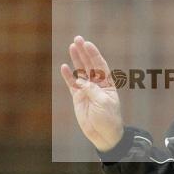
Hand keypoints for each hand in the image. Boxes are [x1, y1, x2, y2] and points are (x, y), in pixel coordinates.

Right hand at [60, 35, 124, 151]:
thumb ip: (93, 91)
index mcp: (107, 83)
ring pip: (80, 71)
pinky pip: (72, 84)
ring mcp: (87, 90)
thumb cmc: (109, 118)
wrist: (104, 135)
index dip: (94, 54)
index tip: (88, 44)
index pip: (100, 65)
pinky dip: (68, 76)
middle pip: (89, 64)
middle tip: (77, 39)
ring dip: (76, 60)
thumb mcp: (104, 103)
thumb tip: (82, 81)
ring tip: (71, 47)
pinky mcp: (78, 98)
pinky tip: (64, 67)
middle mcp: (97, 84)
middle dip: (84, 52)